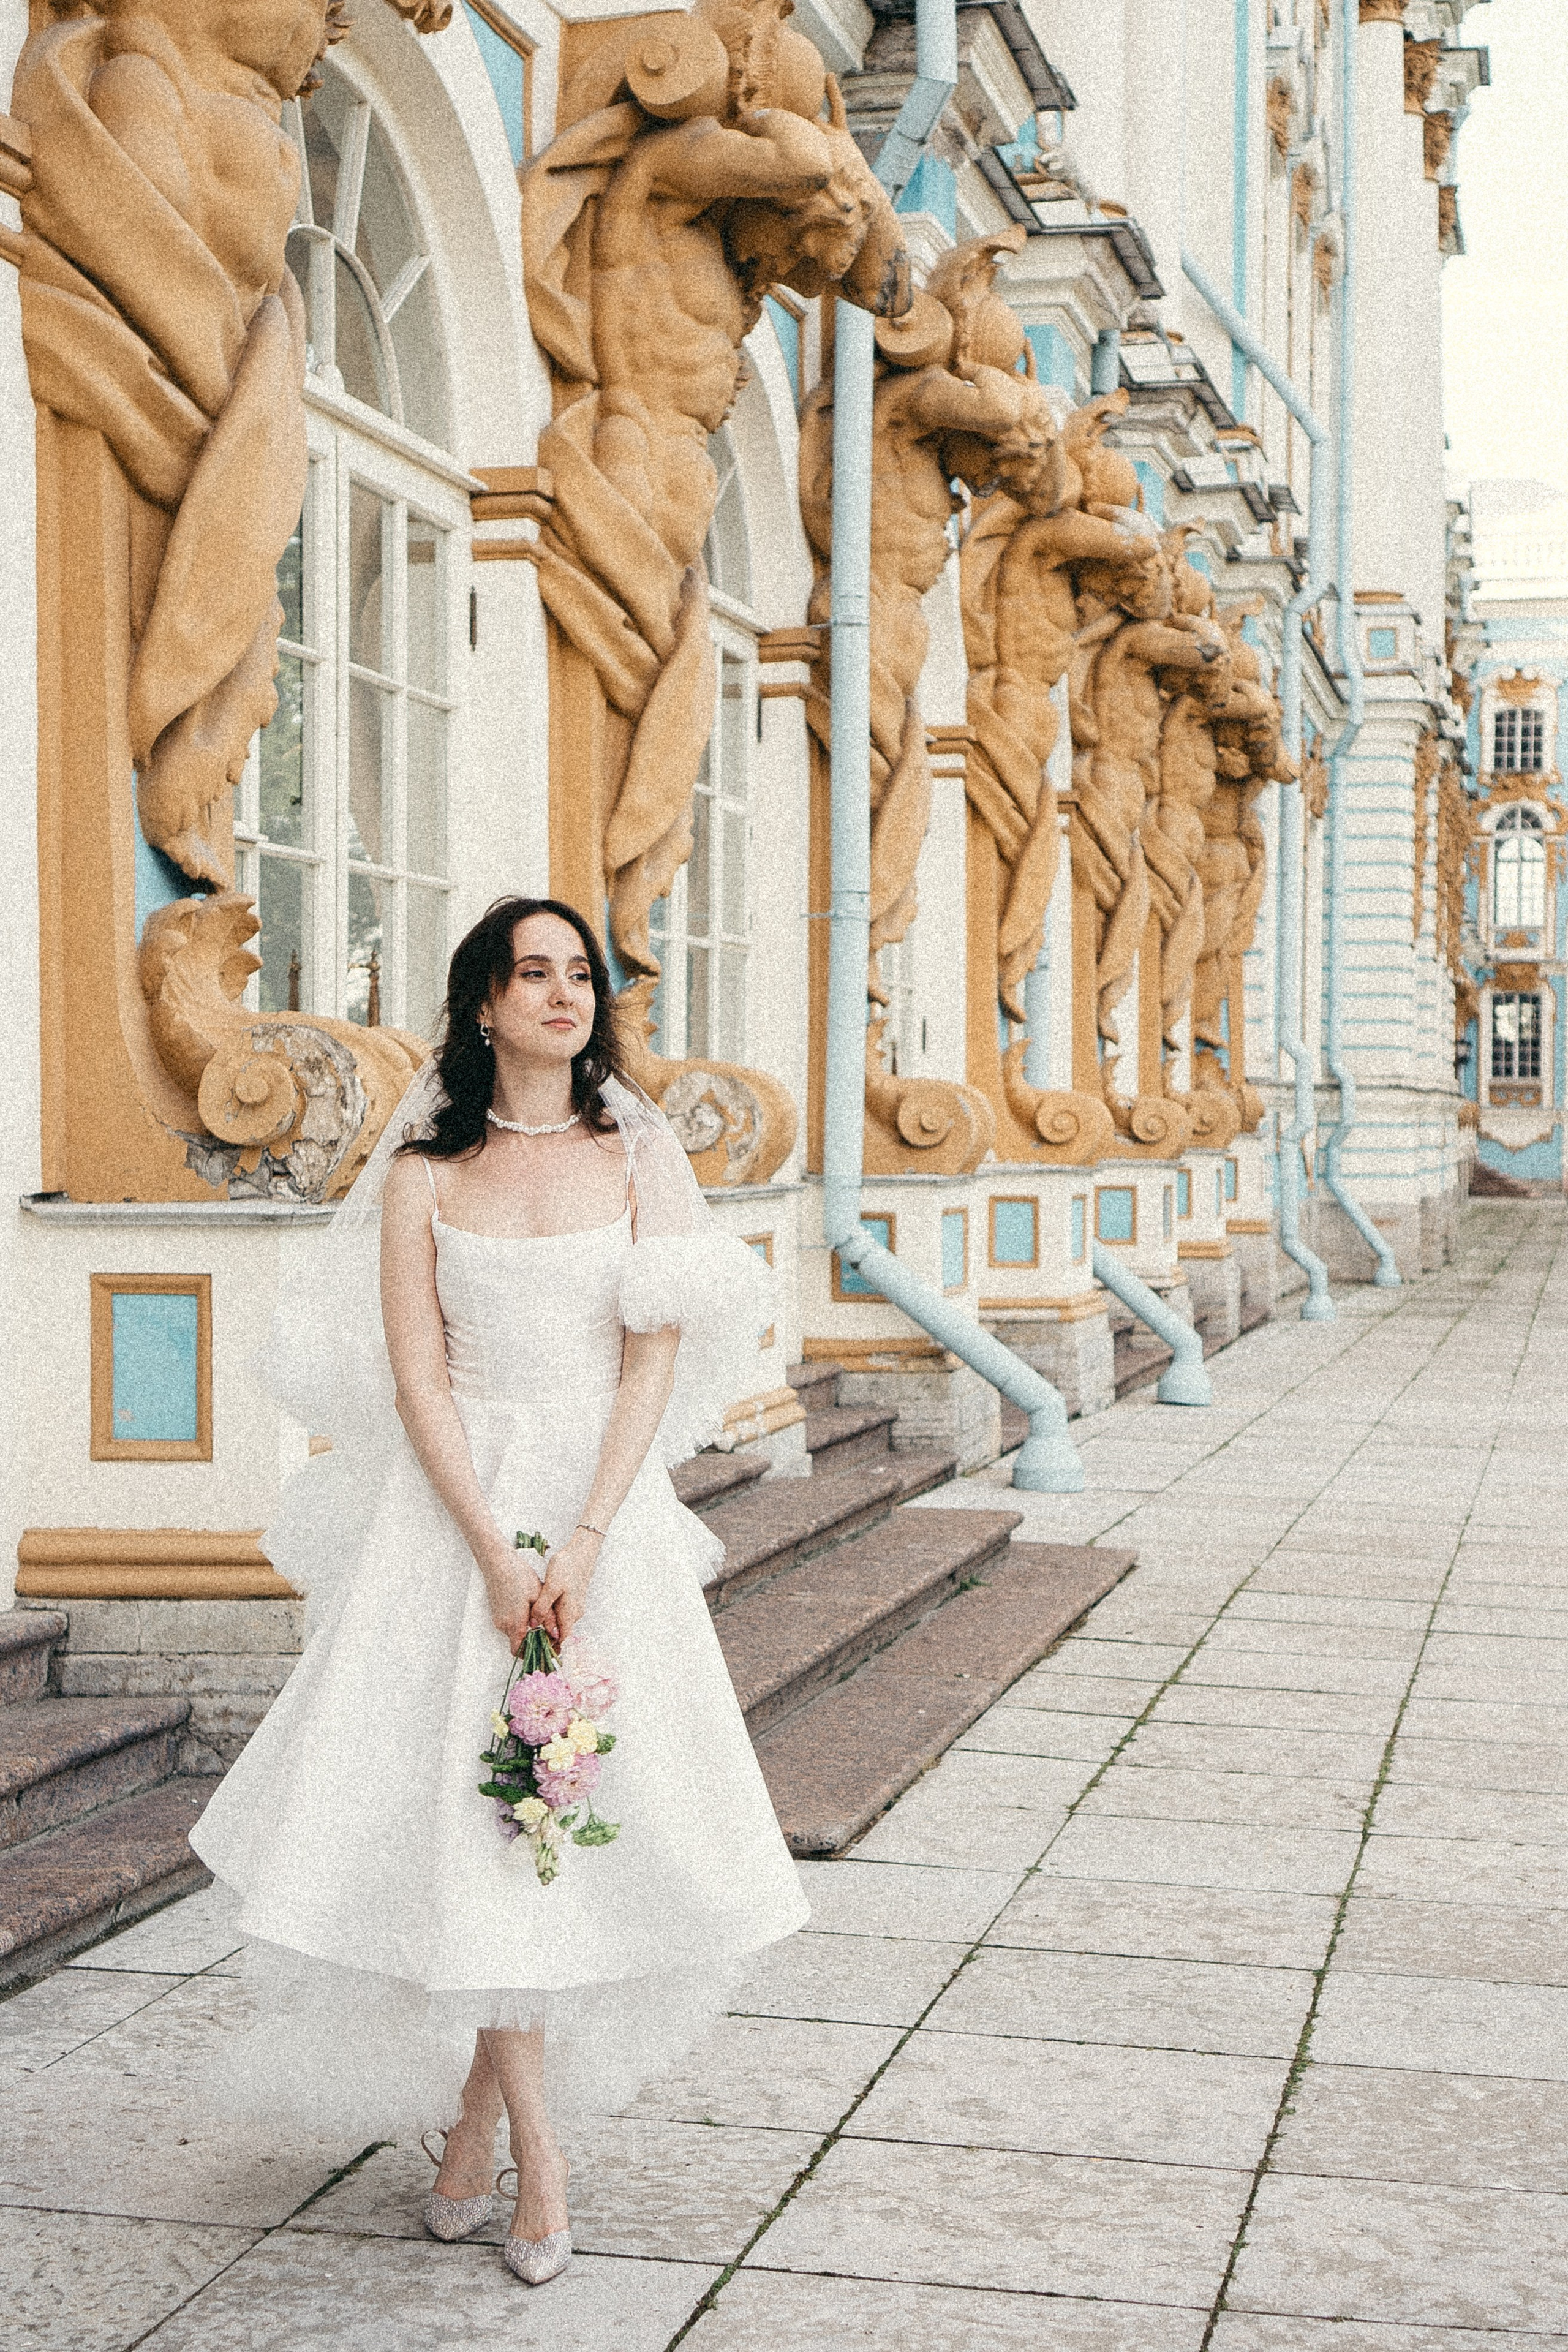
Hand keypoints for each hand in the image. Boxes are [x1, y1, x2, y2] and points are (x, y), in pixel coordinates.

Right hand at [484, 1553, 541, 1653]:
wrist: (498, 1563)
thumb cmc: (518, 1576)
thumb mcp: (538, 1596)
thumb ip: (547, 1618)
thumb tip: (555, 1635)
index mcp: (514, 1624)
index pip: (520, 1651)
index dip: (532, 1653)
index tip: (545, 1650)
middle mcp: (503, 1625)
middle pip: (519, 1642)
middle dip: (533, 1639)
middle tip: (547, 1631)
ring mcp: (498, 1618)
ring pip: (515, 1632)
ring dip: (527, 1629)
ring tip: (539, 1615)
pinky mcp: (497, 1612)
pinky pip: (510, 1623)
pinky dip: (520, 1621)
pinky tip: (528, 1607)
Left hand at [529, 1529, 602, 1645]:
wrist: (581, 1552)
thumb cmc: (567, 1567)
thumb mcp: (551, 1587)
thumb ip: (542, 1607)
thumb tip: (534, 1625)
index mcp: (570, 1613)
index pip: (563, 1640)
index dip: (552, 1648)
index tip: (538, 1654)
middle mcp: (575, 1613)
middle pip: (561, 1633)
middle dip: (546, 1639)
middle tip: (528, 1642)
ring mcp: (575, 1606)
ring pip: (560, 1623)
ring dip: (548, 1627)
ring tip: (531, 1628)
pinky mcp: (572, 1599)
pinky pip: (561, 1613)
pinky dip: (551, 1617)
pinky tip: (540, 1612)